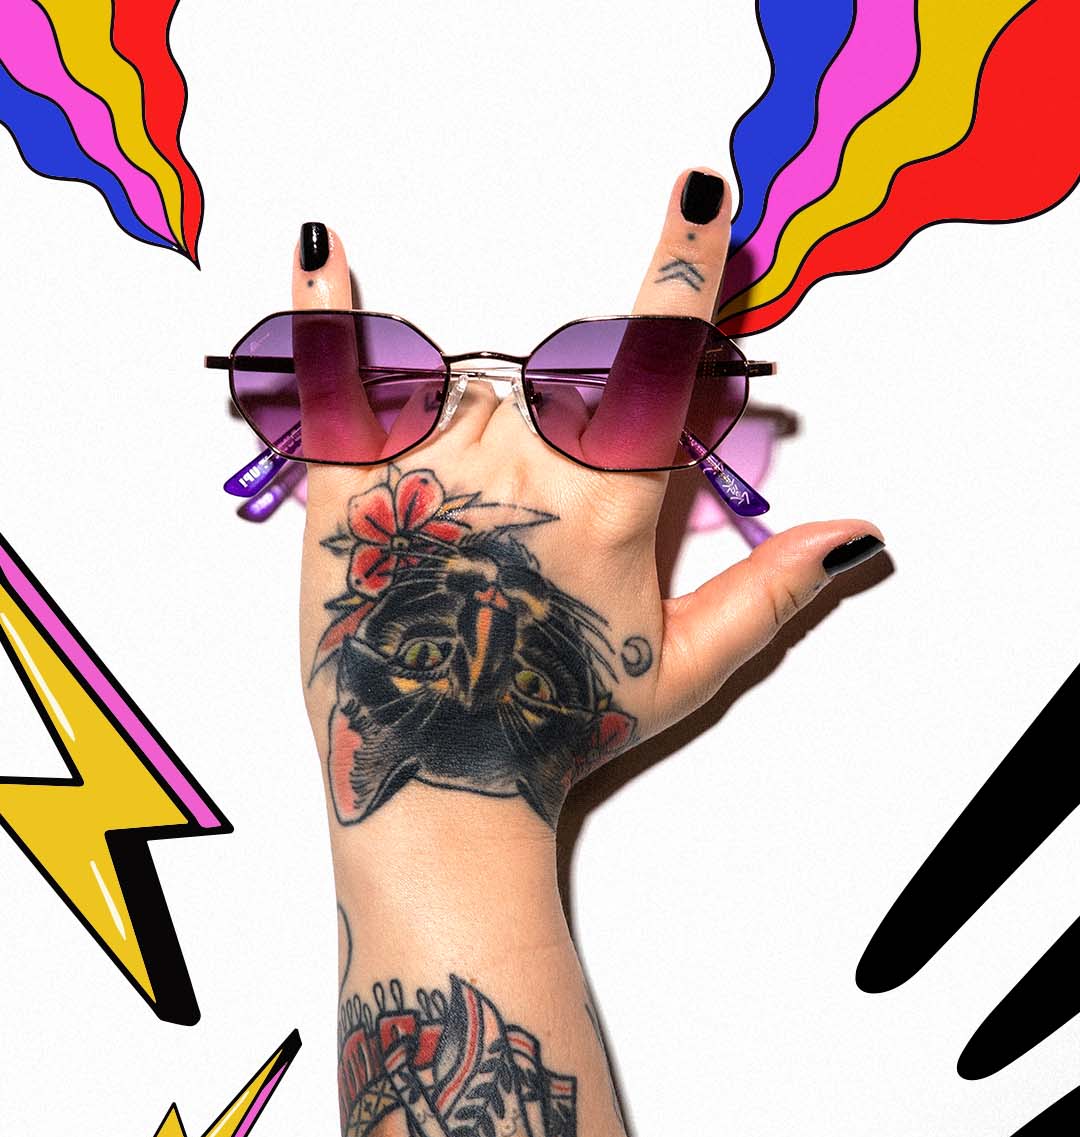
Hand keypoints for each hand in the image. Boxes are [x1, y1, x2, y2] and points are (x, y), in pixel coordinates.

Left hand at [292, 167, 884, 843]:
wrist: (440, 775)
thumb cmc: (562, 730)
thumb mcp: (682, 667)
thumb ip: (769, 591)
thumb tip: (855, 534)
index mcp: (606, 500)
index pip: (656, 359)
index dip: (685, 273)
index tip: (698, 198)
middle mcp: (519, 464)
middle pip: (557, 373)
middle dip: (563, 418)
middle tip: (535, 528)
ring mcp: (428, 468)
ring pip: (471, 384)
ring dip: (484, 429)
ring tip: (473, 538)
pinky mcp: (347, 492)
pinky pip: (336, 387)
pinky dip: (327, 320)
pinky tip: (322, 254)